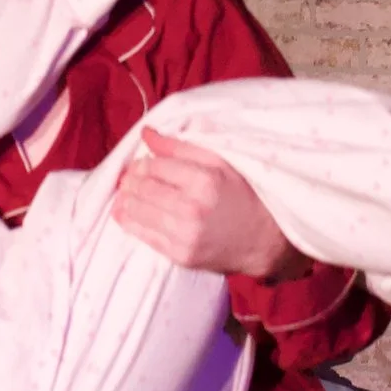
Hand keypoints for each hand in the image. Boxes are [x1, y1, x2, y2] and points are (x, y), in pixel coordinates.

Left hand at [112, 128, 313, 280]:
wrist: (264, 240)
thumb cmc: (242, 194)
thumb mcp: (220, 162)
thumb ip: (181, 147)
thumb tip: (146, 134)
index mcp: (205, 181)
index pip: (154, 165)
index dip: (143, 162)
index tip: (143, 162)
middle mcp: (192, 209)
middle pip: (142, 188)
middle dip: (131, 180)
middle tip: (131, 177)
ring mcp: (184, 236)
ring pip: (136, 211)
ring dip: (126, 199)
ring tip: (127, 193)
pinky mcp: (180, 256)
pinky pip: (143, 236)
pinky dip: (130, 221)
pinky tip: (127, 212)